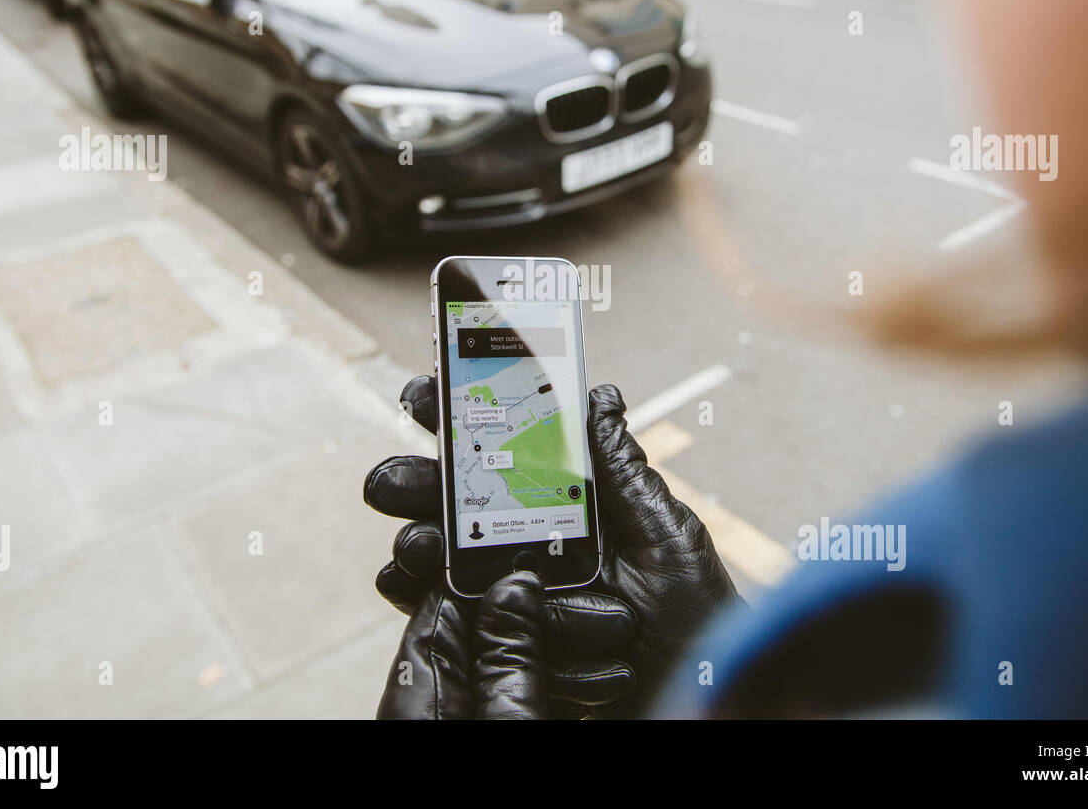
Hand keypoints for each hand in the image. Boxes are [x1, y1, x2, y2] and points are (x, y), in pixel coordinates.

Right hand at [367, 376, 736, 713]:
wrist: (696, 692)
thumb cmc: (692, 613)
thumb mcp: (664, 535)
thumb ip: (622, 474)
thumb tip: (601, 395)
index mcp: (568, 508)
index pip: (504, 454)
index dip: (461, 421)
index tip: (426, 394)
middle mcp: (532, 545)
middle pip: (457, 502)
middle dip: (416, 482)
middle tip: (391, 482)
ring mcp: (513, 592)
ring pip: (442, 556)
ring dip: (417, 541)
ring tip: (417, 542)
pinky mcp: (503, 641)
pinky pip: (448, 615)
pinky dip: (417, 597)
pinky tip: (403, 583)